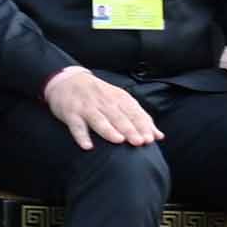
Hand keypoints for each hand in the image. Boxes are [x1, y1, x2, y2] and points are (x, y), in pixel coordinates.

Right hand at [43, 61, 159, 149]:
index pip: (133, 113)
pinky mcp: (70, 113)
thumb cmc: (99, 95)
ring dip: (108, 130)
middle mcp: (103, 102)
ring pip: (99, 120)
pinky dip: (81, 136)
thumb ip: (139, 118)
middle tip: (138, 142)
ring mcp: (86, 107)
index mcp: (118, 99)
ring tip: (118, 140)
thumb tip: (159, 136)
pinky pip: (76, 125)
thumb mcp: (120, 101)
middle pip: (118, 117)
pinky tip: (87, 146)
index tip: (150, 138)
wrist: (67, 80)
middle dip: (129, 129)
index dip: (142, 126)